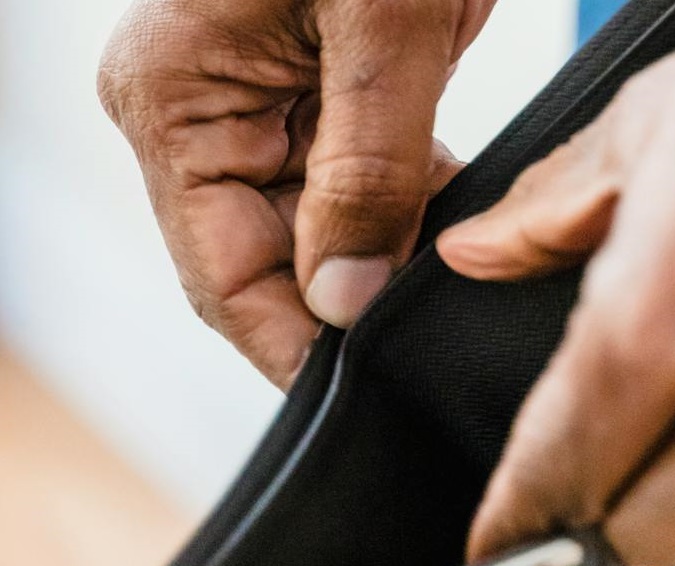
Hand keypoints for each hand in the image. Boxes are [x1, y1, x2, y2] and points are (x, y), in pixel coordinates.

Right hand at [99, 0, 494, 386]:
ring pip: (335, 233)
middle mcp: (209, 115)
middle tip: (437, 329)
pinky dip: (422, 209)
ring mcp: (269, 108)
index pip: (226, 276)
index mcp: (175, 101)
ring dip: (400, 255)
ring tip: (463, 271)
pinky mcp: (334, 96)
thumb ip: (366, 167)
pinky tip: (469, 224)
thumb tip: (345, 300)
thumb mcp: (381, 25)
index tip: (372, 389)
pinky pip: (374, 187)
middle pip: (281, 264)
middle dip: (363, 298)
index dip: (300, 348)